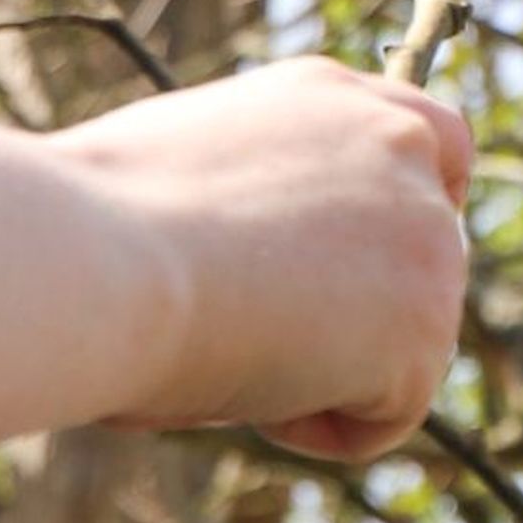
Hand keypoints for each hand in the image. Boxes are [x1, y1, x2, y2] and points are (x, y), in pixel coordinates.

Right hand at [53, 58, 474, 460]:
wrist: (90, 257)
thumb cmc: (87, 227)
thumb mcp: (187, 178)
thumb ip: (264, 203)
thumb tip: (264, 268)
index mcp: (331, 94)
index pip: (435, 142)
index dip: (411, 216)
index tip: (367, 273)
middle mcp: (397, 144)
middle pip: (435, 255)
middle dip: (364, 313)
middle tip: (253, 335)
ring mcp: (428, 233)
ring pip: (406, 342)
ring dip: (325, 371)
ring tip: (223, 346)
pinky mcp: (424, 324)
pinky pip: (389, 415)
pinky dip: (319, 429)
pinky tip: (244, 390)